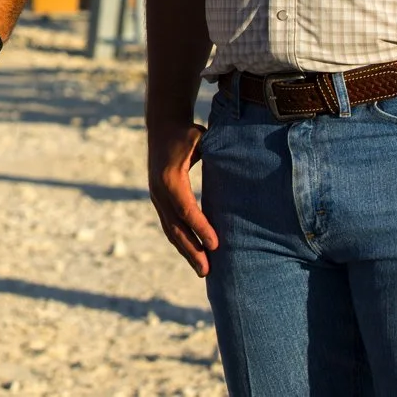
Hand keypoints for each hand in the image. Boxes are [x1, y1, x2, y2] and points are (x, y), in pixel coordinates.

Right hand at [146, 119, 217, 276]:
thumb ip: (216, 153)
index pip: (186, 209)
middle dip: (192, 250)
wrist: (162, 125)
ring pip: (171, 230)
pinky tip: (193, 254)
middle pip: (176, 227)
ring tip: (203, 271)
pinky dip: (181, 242)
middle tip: (208, 271)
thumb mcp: (201, 140)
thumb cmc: (187, 133)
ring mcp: (156, 197)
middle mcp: (159, 191)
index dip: (201, 228)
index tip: (216, 246)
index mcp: (170, 178)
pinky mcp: (159, 199)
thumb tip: (239, 165)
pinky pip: (169, 225)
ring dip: (187, 251)